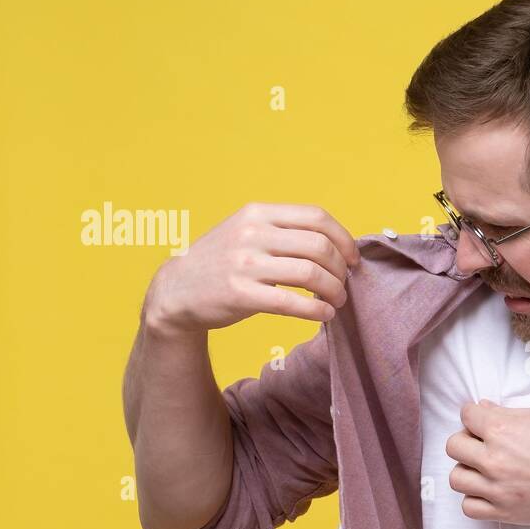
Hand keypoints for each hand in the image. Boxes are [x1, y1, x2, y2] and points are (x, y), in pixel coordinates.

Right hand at [142, 202, 359, 336]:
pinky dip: (316, 311)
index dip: (344, 238)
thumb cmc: (223, 262)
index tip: (352, 258)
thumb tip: (337, 244)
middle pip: (319, 246)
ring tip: (336, 301)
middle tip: (344, 284)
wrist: (177, 291)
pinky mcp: (240, 294)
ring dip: (334, 290)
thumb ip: (285, 231)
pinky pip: (292, 303)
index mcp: (258, 213)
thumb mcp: (247, 232)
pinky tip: (324, 315)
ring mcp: (244, 263)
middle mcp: (251, 233)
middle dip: (341, 268)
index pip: (316, 216)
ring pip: (310, 274)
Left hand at [446, 400, 529, 525]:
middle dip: (466, 440)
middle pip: (453, 446)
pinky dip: (475, 498)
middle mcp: (493, 459)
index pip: (466, 415)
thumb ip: (510, 413)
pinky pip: (468, 507)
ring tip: (485, 469)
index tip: (481, 420)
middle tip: (483, 443)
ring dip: (467, 470)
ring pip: (456, 478)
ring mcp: (496, 488)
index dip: (474, 415)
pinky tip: (489, 491)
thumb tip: (484, 408)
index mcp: (502, 430)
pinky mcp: (503, 512)